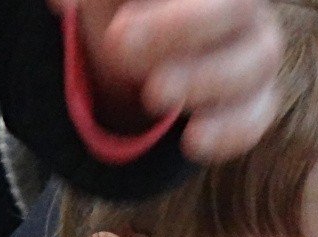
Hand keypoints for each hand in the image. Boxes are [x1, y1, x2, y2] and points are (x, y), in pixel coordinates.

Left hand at [60, 0, 282, 159]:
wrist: (145, 61)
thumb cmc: (127, 11)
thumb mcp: (102, 1)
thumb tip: (57, 5)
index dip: (171, 13)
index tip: (118, 28)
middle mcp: (244, 8)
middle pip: (237, 10)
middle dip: (181, 30)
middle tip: (121, 51)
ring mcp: (257, 56)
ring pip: (253, 65)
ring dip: (202, 81)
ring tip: (153, 97)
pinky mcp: (260, 103)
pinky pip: (258, 117)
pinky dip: (228, 132)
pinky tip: (191, 141)